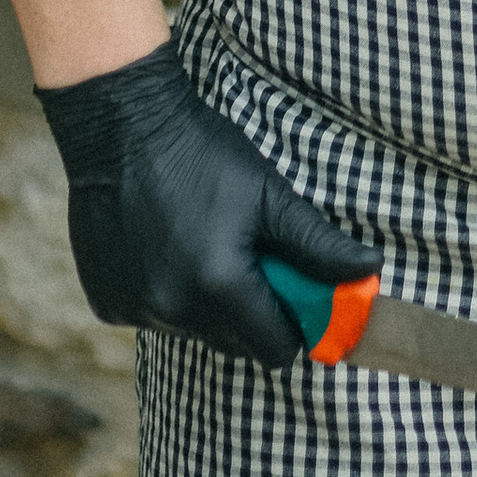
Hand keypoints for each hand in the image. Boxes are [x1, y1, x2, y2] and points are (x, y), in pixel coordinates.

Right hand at [35, 44, 377, 365]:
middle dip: (250, 312)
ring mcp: (133, 308)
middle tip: (249, 259)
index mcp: (220, 286)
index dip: (293, 325)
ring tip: (204, 244)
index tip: (293, 294)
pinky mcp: (105, 302)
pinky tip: (164, 247)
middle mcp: (172, 309)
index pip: (275, 349)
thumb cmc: (204, 153)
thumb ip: (320, 245)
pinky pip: (152, 316)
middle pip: (235, 344)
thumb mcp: (270, 195)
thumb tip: (370, 271)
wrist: (122, 126)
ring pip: (192, 331)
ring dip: (206, 303)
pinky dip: (165, 294)